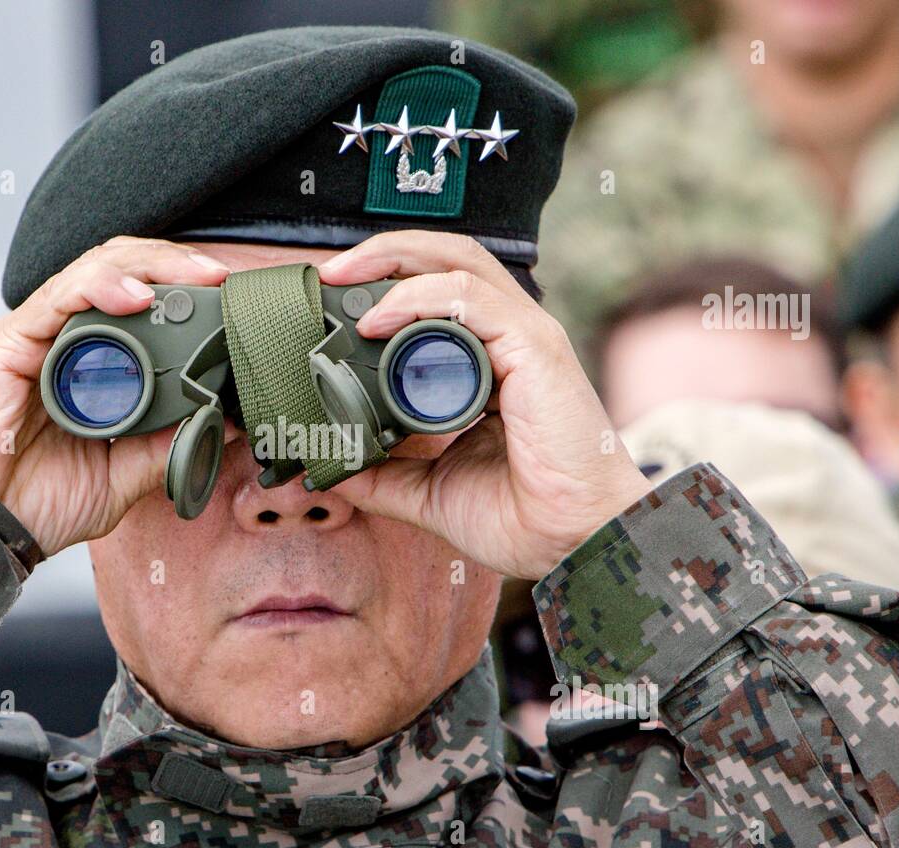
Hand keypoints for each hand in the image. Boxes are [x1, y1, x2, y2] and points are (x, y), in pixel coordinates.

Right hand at [0, 237, 230, 555]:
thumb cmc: (32, 501)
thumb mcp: (121, 479)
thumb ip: (166, 450)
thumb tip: (223, 424)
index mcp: (96, 364)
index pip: (147, 305)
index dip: (189, 294)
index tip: (235, 305)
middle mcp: (69, 339)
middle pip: (128, 273)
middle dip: (180, 266)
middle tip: (226, 280)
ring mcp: (40, 335)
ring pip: (100, 270)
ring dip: (153, 266)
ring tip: (197, 277)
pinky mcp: (11, 339)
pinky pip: (60, 296)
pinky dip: (102, 287)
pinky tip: (138, 297)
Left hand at [317, 231, 652, 580]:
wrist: (568, 543)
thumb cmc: (521, 516)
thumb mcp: (428, 491)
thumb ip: (383, 474)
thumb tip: (332, 465)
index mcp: (490, 361)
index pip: (439, 291)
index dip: (386, 282)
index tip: (331, 301)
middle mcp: (510, 338)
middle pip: (447, 259)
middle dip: (383, 252)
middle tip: (330, 273)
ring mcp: (525, 337)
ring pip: (459, 262)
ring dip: (394, 259)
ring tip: (344, 279)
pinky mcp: (534, 349)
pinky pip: (470, 298)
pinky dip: (418, 298)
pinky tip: (378, 320)